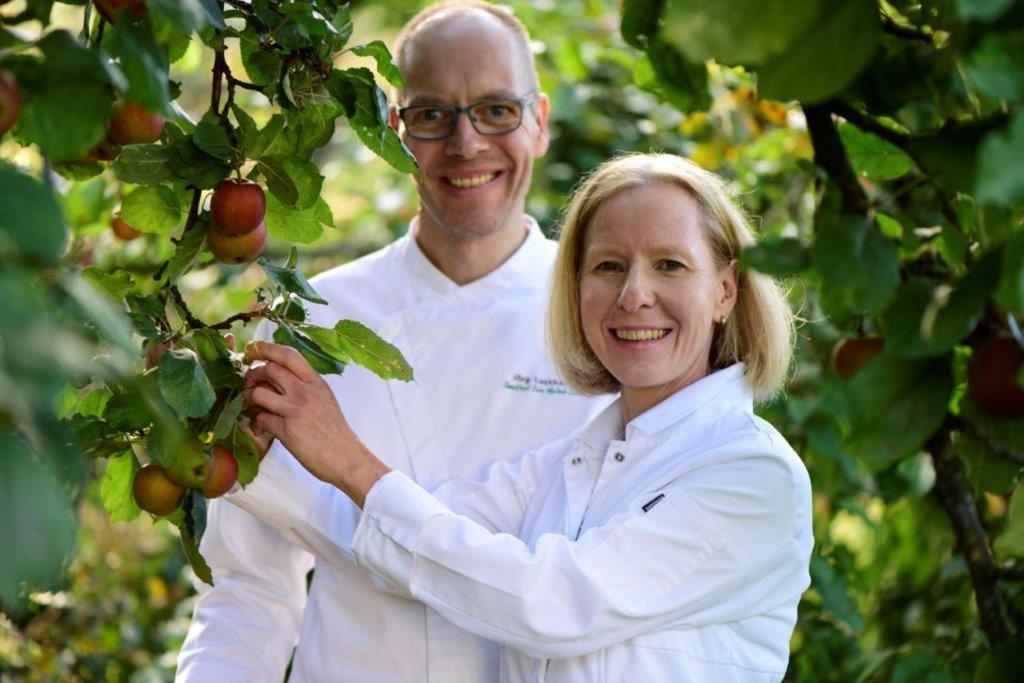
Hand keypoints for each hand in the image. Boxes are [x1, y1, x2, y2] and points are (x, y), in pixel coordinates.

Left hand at [241, 341, 389, 506]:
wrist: (346, 458)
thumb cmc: (334, 431)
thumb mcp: (325, 400)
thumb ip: (305, 386)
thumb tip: (277, 377)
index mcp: (316, 382)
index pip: (289, 355)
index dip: (266, 348)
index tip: (252, 350)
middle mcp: (306, 392)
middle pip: (269, 369)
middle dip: (252, 375)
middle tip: (248, 384)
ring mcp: (296, 411)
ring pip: (258, 394)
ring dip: (248, 399)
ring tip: (250, 407)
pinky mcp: (288, 431)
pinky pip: (260, 419)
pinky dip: (255, 423)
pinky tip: (260, 428)